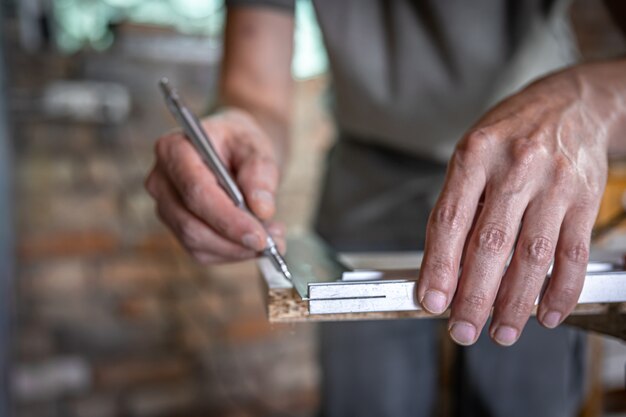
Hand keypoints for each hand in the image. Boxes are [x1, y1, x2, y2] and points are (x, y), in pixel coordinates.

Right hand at [145, 109, 284, 263]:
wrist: (236, 151)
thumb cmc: (241, 143)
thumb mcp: (256, 146)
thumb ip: (261, 172)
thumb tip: (261, 208)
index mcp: (174, 149)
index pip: (196, 191)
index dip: (227, 218)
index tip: (259, 235)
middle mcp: (161, 180)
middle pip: (191, 223)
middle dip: (234, 240)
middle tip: (272, 242)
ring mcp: (166, 207)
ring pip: (196, 243)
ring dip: (236, 249)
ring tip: (271, 240)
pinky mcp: (178, 228)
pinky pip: (203, 252)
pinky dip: (232, 252)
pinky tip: (254, 242)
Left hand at [417, 67, 611, 345]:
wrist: (571, 103)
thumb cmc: (509, 135)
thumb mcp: (471, 156)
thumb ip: (455, 206)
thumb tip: (440, 268)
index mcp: (474, 156)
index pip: (450, 221)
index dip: (439, 267)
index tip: (431, 301)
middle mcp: (514, 168)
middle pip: (490, 245)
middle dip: (474, 296)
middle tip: (462, 330)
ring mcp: (554, 184)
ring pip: (533, 256)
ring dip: (516, 303)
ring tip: (501, 332)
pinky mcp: (585, 199)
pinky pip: (573, 253)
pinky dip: (561, 291)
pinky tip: (547, 314)